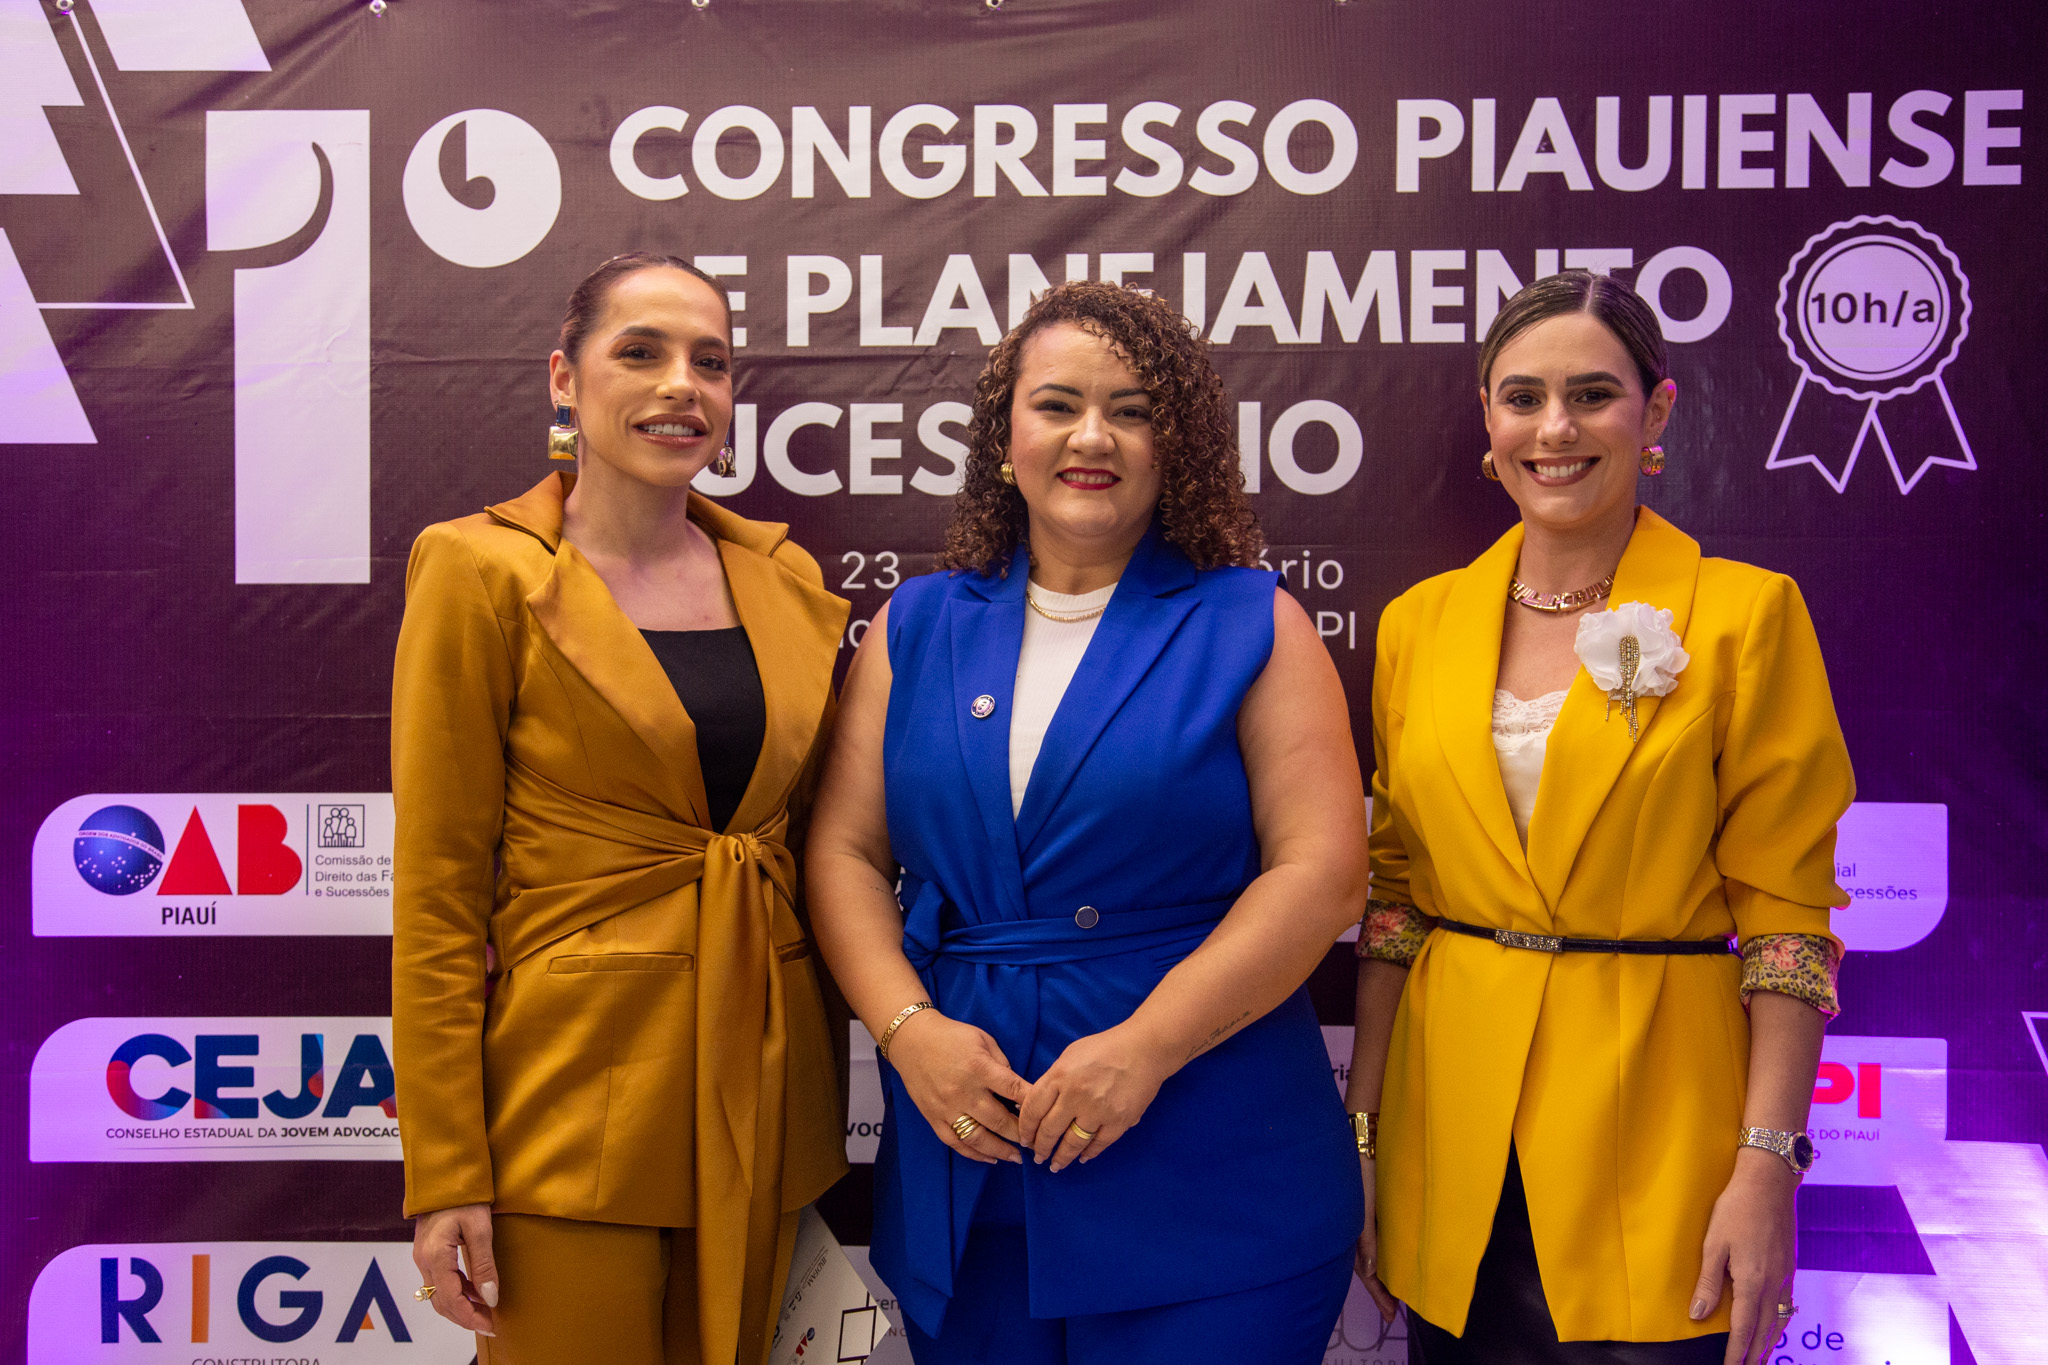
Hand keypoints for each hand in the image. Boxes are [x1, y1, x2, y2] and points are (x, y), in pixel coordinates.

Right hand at [411, 1203, 497, 1336]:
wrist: (444, 1173)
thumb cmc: (464, 1195)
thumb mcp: (480, 1229)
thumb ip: (484, 1266)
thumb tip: (490, 1297)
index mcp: (435, 1256)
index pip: (451, 1299)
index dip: (470, 1317)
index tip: (489, 1326)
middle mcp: (423, 1260)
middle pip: (441, 1302)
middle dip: (465, 1317)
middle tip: (489, 1324)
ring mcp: (423, 1256)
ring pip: (438, 1293)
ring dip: (460, 1305)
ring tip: (485, 1311)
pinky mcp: (428, 1251)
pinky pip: (439, 1280)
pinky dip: (457, 1291)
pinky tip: (475, 1291)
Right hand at [885, 1010, 1028, 1163]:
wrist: (912, 1040)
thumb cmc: (951, 1036)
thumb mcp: (983, 1039)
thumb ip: (1002, 1062)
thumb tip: (1017, 1088)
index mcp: (979, 1068)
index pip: (1013, 1090)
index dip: (1032, 1104)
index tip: (1045, 1114)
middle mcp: (964, 1092)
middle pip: (999, 1120)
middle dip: (1021, 1134)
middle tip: (1036, 1141)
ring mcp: (947, 1108)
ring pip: (977, 1138)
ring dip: (1000, 1150)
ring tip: (1016, 1158)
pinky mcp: (933, 1117)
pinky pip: (955, 1142)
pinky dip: (973, 1154)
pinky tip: (989, 1158)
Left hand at [1017, 1022, 1170, 1171]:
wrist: (1144, 1049)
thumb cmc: (1104, 1048)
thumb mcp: (1069, 1055)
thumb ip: (1053, 1080)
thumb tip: (1037, 1105)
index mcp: (1060, 1076)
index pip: (1033, 1109)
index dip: (1026, 1128)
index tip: (1024, 1139)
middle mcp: (1075, 1096)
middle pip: (1049, 1130)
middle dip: (1040, 1148)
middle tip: (1037, 1157)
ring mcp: (1098, 1111)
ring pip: (1072, 1143)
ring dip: (1061, 1157)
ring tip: (1055, 1165)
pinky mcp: (1118, 1121)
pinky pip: (1098, 1144)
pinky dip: (1089, 1153)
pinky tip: (1082, 1158)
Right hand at [1354, 1155, 1397, 1320]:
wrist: (1359, 1128)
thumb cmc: (1359, 1163)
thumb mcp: (1362, 1202)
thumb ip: (1366, 1237)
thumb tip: (1370, 1271)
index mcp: (1349, 1226)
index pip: (1364, 1271)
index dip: (1377, 1294)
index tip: (1392, 1315)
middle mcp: (1353, 1223)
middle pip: (1365, 1265)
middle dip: (1378, 1288)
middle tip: (1393, 1309)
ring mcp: (1360, 1213)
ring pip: (1366, 1250)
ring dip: (1378, 1271)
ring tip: (1391, 1288)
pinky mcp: (1366, 1201)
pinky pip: (1370, 1233)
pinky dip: (1378, 1249)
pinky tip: (1386, 1253)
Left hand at [1690, 1150, 1797, 1364]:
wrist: (1769, 1182)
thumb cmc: (1736, 1208)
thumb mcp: (1714, 1243)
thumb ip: (1708, 1282)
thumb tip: (1697, 1315)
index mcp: (1753, 1281)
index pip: (1743, 1328)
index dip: (1736, 1352)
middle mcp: (1774, 1284)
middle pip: (1765, 1330)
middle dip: (1755, 1354)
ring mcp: (1786, 1276)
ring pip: (1780, 1320)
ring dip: (1769, 1342)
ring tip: (1760, 1358)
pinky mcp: (1790, 1267)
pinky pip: (1787, 1305)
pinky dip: (1780, 1322)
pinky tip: (1775, 1325)